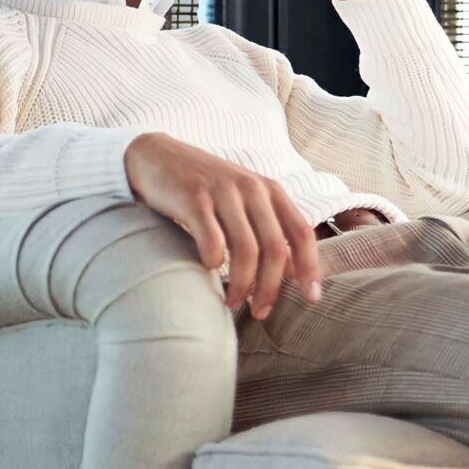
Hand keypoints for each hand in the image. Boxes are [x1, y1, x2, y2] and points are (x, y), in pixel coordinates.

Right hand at [124, 132, 322, 318]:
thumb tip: (291, 271)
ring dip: (242, 285)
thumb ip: (267, 227)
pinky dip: (214, 262)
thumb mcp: (243, 198)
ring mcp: (222, 192)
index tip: (311, 298)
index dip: (310, 267)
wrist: (157, 156)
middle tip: (260, 312)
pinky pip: (212, 241)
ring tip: (233, 302)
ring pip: (246, 250)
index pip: (301, 232)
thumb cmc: (204, 186)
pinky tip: (209, 269)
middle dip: (270, 287)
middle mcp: (251, 188)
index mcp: (269, 190)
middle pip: (274, 248)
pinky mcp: (194, 198)